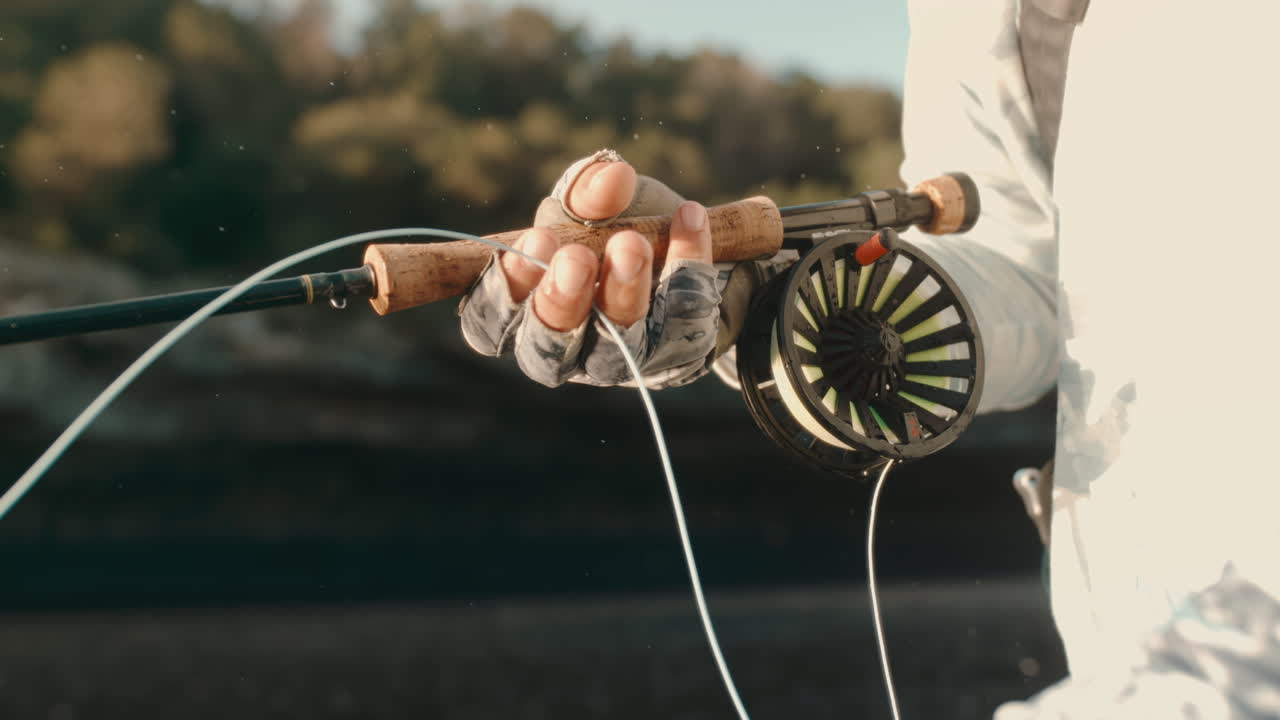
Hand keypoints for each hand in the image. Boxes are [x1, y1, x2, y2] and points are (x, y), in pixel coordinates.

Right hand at [459, 150, 723, 387]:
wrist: (689, 259)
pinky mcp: (677, 354)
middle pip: (550, 349)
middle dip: (561, 300)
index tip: (534, 242)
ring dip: (623, 291)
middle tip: (576, 257)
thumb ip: (589, 192)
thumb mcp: (592, 207)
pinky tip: (690, 219)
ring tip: (633, 242)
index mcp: (525, 313)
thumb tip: (613, 177)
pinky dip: (687, 264)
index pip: (490, 324)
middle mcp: (567, 350)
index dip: (502, 293)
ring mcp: (622, 360)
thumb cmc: (616, 233)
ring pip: (616, 345)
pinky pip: (682, 319)